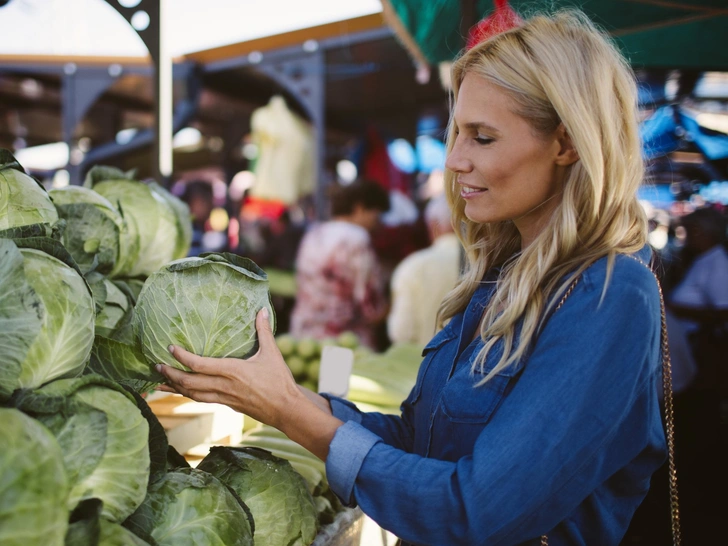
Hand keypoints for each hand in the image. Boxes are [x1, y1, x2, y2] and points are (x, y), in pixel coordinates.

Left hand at [156, 307, 300, 429]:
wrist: (285, 409)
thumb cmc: (279, 381)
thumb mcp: (272, 353)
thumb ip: (264, 331)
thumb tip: (262, 310)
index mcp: (233, 371)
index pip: (200, 365)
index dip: (182, 357)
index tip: (170, 348)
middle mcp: (224, 386)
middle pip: (189, 382)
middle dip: (170, 374)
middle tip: (157, 365)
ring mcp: (224, 397)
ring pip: (192, 394)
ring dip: (174, 387)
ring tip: (159, 381)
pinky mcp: (227, 404)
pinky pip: (201, 400)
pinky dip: (187, 395)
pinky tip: (180, 392)